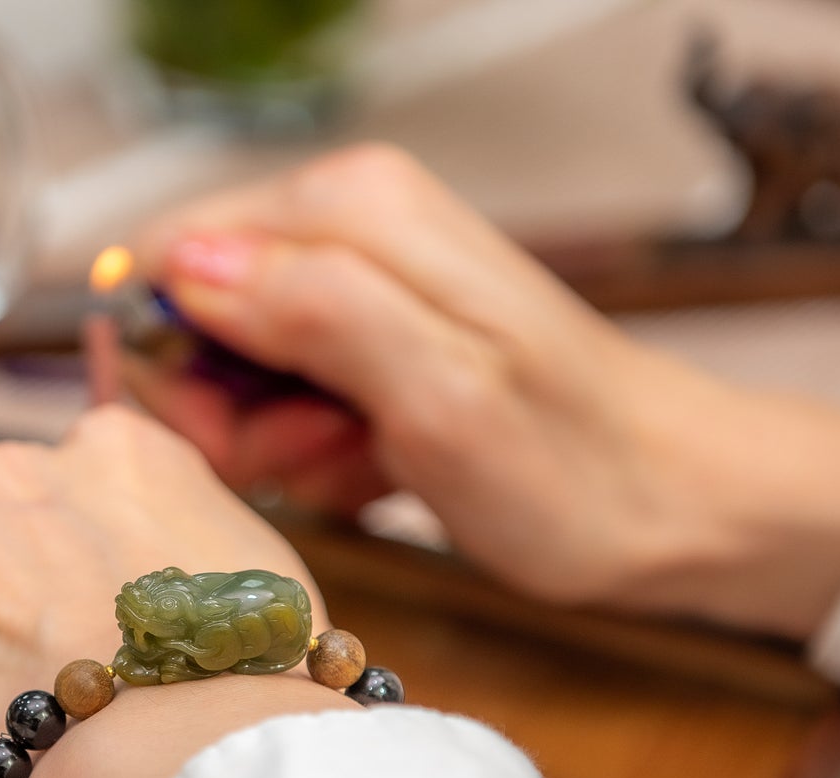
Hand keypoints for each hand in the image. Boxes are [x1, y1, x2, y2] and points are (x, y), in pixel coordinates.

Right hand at [131, 144, 839, 638]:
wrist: (669, 506)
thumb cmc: (572, 467)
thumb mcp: (439, 393)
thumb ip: (315, 312)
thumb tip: (186, 270)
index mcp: (351, 209)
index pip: (170, 256)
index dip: (174, 362)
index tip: (231, 438)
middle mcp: (346, 231)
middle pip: (193, 320)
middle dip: (231, 414)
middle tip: (315, 460)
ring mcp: (358, 294)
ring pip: (233, 376)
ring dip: (278, 446)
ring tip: (359, 466)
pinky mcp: (371, 352)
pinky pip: (282, 406)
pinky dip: (313, 457)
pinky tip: (373, 471)